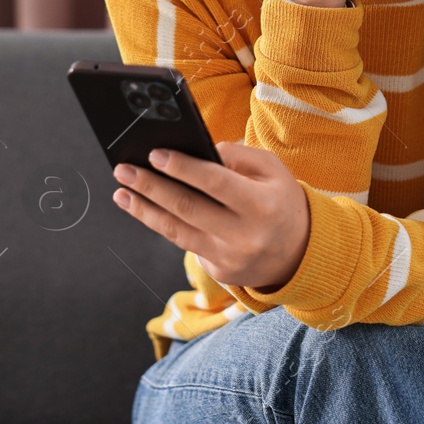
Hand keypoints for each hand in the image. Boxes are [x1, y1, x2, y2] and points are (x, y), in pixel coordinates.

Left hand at [111, 141, 310, 292]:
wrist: (301, 253)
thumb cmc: (281, 201)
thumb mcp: (273, 170)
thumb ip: (238, 156)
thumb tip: (199, 151)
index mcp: (262, 205)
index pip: (215, 183)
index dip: (183, 168)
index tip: (155, 154)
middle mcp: (245, 235)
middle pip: (187, 208)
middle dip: (150, 187)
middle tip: (124, 170)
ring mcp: (230, 258)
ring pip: (176, 231)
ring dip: (144, 210)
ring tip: (122, 192)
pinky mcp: (219, 272)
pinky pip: (185, 244)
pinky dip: (163, 225)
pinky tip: (145, 210)